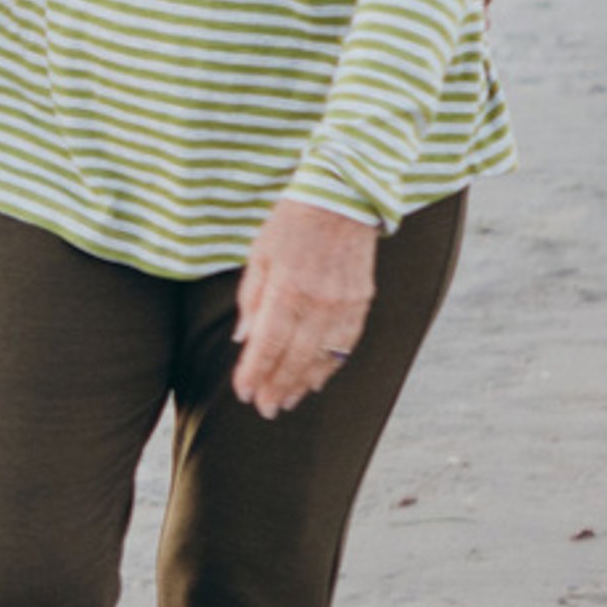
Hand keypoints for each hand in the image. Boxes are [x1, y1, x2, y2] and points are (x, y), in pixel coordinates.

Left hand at [230, 201, 377, 417]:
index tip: (243, 393)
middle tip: (265, 409)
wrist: (341, 197)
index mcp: (287, 288)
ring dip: (304, 383)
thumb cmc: (290, 223)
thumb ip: (251, 298)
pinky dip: (331, 365)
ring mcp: (344, 304)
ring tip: (288, 401)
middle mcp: (318, 302)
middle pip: (295, 358)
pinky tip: (317, 379)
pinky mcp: (363, 302)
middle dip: (278, 387)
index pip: (268, 344)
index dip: (255, 373)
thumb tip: (243, 339)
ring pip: (323, 357)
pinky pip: (346, 344)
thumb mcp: (259, 254)